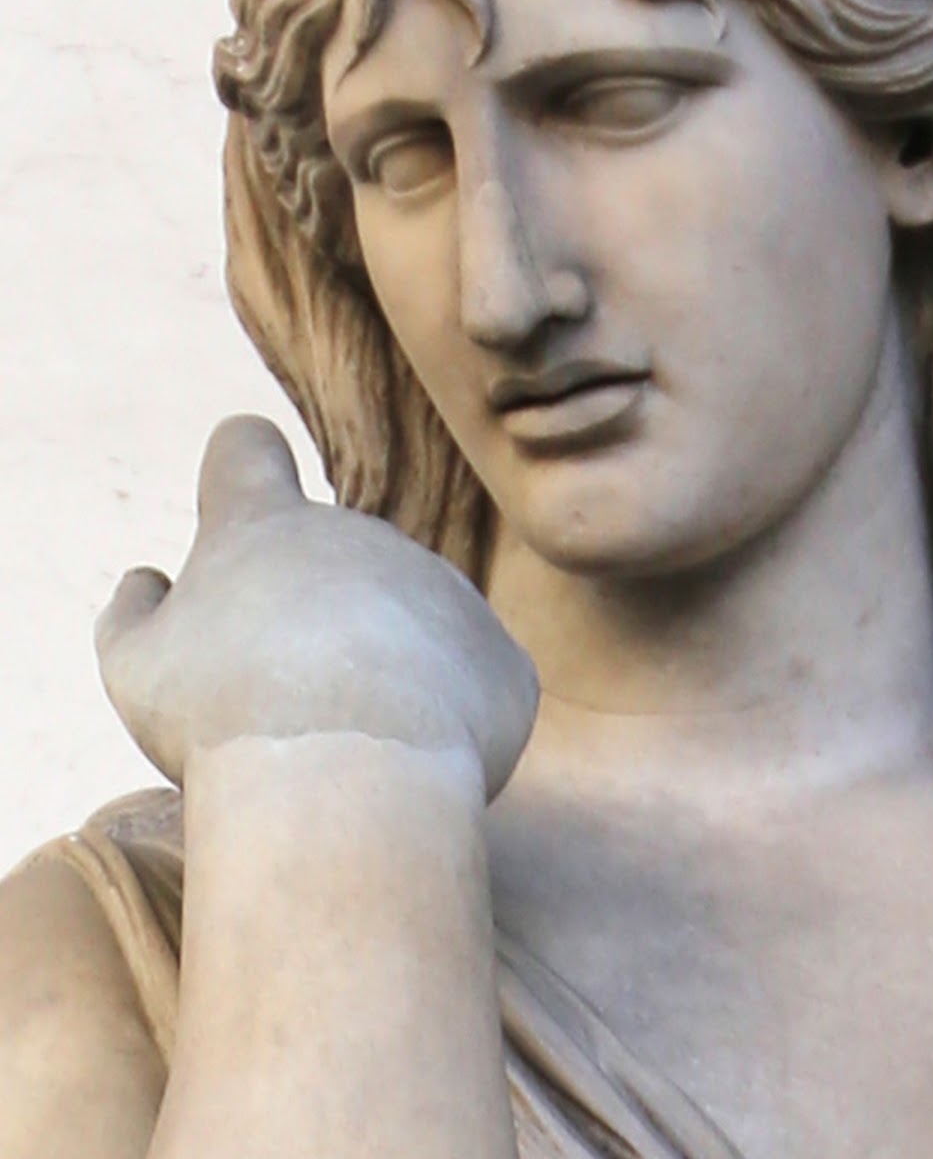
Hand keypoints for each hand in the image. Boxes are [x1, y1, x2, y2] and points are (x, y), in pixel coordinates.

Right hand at [95, 416, 537, 798]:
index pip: (243, 450)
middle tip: (282, 708)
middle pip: (331, 569)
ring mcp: (443, 588)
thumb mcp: (137, 668)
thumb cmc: (223, 720)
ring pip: (406, 632)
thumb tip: (149, 581)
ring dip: (381, 677)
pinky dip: (442, 725)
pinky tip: (408, 767)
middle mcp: (362, 534)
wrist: (346, 781)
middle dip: (312, 625)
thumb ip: (134, 614)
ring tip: (348, 750)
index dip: (235, 469)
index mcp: (265, 524)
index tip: (233, 497)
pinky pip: (466, 687)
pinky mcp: (499, 656)